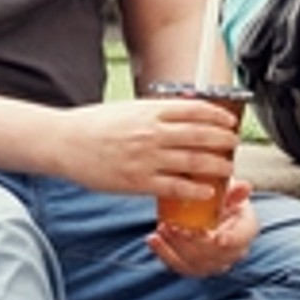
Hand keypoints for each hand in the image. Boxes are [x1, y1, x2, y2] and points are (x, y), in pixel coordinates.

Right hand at [66, 97, 243, 203]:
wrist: (65, 142)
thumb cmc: (95, 124)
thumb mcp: (128, 108)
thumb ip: (155, 112)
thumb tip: (182, 113)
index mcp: (150, 110)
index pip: (195, 110)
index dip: (217, 117)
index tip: (229, 122)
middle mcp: (152, 132)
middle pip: (200, 135)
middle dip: (223, 141)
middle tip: (234, 145)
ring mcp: (146, 158)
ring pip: (193, 162)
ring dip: (216, 165)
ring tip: (228, 168)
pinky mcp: (138, 181)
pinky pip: (175, 187)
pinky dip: (195, 189)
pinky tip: (207, 191)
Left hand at [150, 184, 256, 278]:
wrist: (209, 206)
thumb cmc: (221, 196)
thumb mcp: (228, 189)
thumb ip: (234, 190)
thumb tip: (244, 187)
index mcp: (246, 230)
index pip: (241, 238)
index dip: (232, 240)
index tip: (218, 238)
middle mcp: (233, 252)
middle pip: (214, 254)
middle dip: (192, 243)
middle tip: (175, 227)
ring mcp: (213, 263)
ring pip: (195, 264)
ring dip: (175, 249)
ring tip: (161, 230)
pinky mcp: (194, 267)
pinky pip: (179, 266)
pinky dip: (164, 254)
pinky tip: (153, 239)